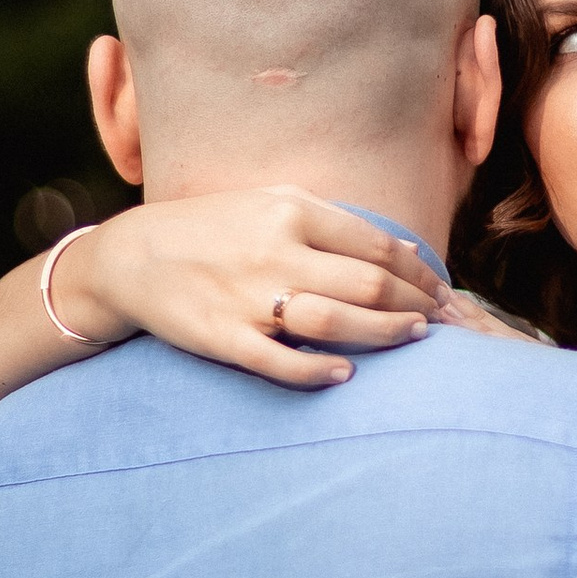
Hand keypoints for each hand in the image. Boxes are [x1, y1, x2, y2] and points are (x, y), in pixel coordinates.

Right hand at [55, 191, 446, 391]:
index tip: (442, 291)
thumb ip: (338, 224)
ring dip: (385, 333)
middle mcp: (276, 252)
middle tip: (440, 321)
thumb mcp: (275, 204)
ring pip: (338, 322)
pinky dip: (320, 370)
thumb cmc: (217, 228)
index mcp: (292, 213)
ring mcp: (250, 298)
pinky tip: (348, 373)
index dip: (420, 273)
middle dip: (415, 305)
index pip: (378, 247)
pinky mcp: (225, 337)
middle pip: (369, 285)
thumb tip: (406, 252)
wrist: (134, 256)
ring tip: (412, 338)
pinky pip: (282, 361)